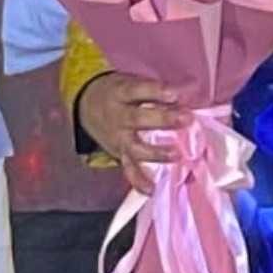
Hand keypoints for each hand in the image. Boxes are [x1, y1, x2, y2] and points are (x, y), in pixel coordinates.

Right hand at [76, 73, 188, 193]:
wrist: (86, 105)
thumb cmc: (119, 92)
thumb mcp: (130, 82)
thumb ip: (153, 91)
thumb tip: (181, 100)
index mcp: (121, 93)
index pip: (137, 91)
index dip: (155, 92)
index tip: (175, 94)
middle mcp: (118, 117)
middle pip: (137, 119)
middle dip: (163, 120)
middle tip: (186, 119)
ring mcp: (118, 138)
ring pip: (134, 147)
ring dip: (156, 152)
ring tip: (176, 155)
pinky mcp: (119, 153)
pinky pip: (128, 169)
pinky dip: (138, 181)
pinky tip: (151, 190)